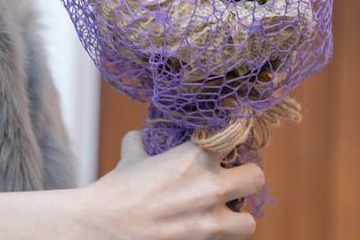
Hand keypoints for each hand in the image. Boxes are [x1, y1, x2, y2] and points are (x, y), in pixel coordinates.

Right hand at [80, 130, 263, 239]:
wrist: (103, 228)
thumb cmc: (117, 189)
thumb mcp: (133, 154)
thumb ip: (145, 141)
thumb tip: (144, 134)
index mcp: (196, 156)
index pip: (237, 132)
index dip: (237, 131)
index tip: (233, 132)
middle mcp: (210, 188)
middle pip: (256, 176)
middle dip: (245, 176)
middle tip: (231, 176)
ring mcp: (209, 223)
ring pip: (249, 222)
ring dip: (237, 215)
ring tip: (220, 211)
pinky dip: (217, 236)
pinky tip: (200, 227)